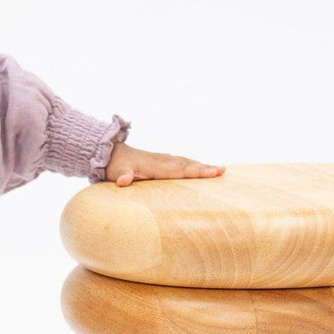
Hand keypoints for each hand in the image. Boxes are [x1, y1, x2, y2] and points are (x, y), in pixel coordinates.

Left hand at [105, 142, 225, 186]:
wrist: (109, 152)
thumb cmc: (115, 165)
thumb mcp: (116, 172)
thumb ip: (122, 176)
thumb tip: (123, 181)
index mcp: (155, 165)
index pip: (179, 170)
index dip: (196, 172)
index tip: (212, 173)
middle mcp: (161, 161)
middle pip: (187, 164)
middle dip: (205, 168)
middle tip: (223, 171)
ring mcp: (161, 160)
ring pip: (185, 162)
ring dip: (201, 165)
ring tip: (218, 169)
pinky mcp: (160, 161)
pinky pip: (180, 163)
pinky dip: (191, 164)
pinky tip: (198, 167)